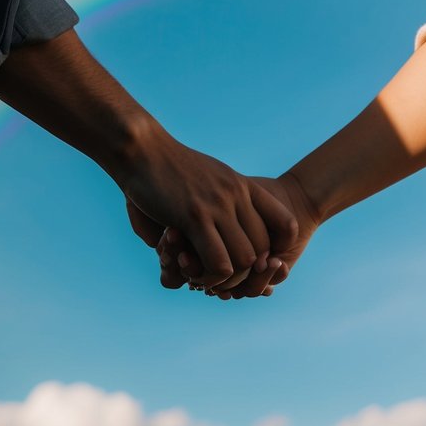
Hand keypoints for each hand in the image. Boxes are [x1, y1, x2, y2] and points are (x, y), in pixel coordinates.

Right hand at [156, 171, 320, 297]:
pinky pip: (219, 262)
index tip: (259, 258)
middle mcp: (236, 195)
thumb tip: (218, 230)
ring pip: (246, 259)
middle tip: (221, 275)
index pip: (285, 221)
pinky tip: (192, 272)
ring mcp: (218, 206)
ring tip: (205, 276)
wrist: (141, 148)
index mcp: (243, 185)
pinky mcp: (194, 217)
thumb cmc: (166, 164)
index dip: (278, 247)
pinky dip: (210, 276)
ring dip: (227, 277)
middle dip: (247, 270)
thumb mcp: (204, 176)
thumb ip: (213, 204)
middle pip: (264, 247)